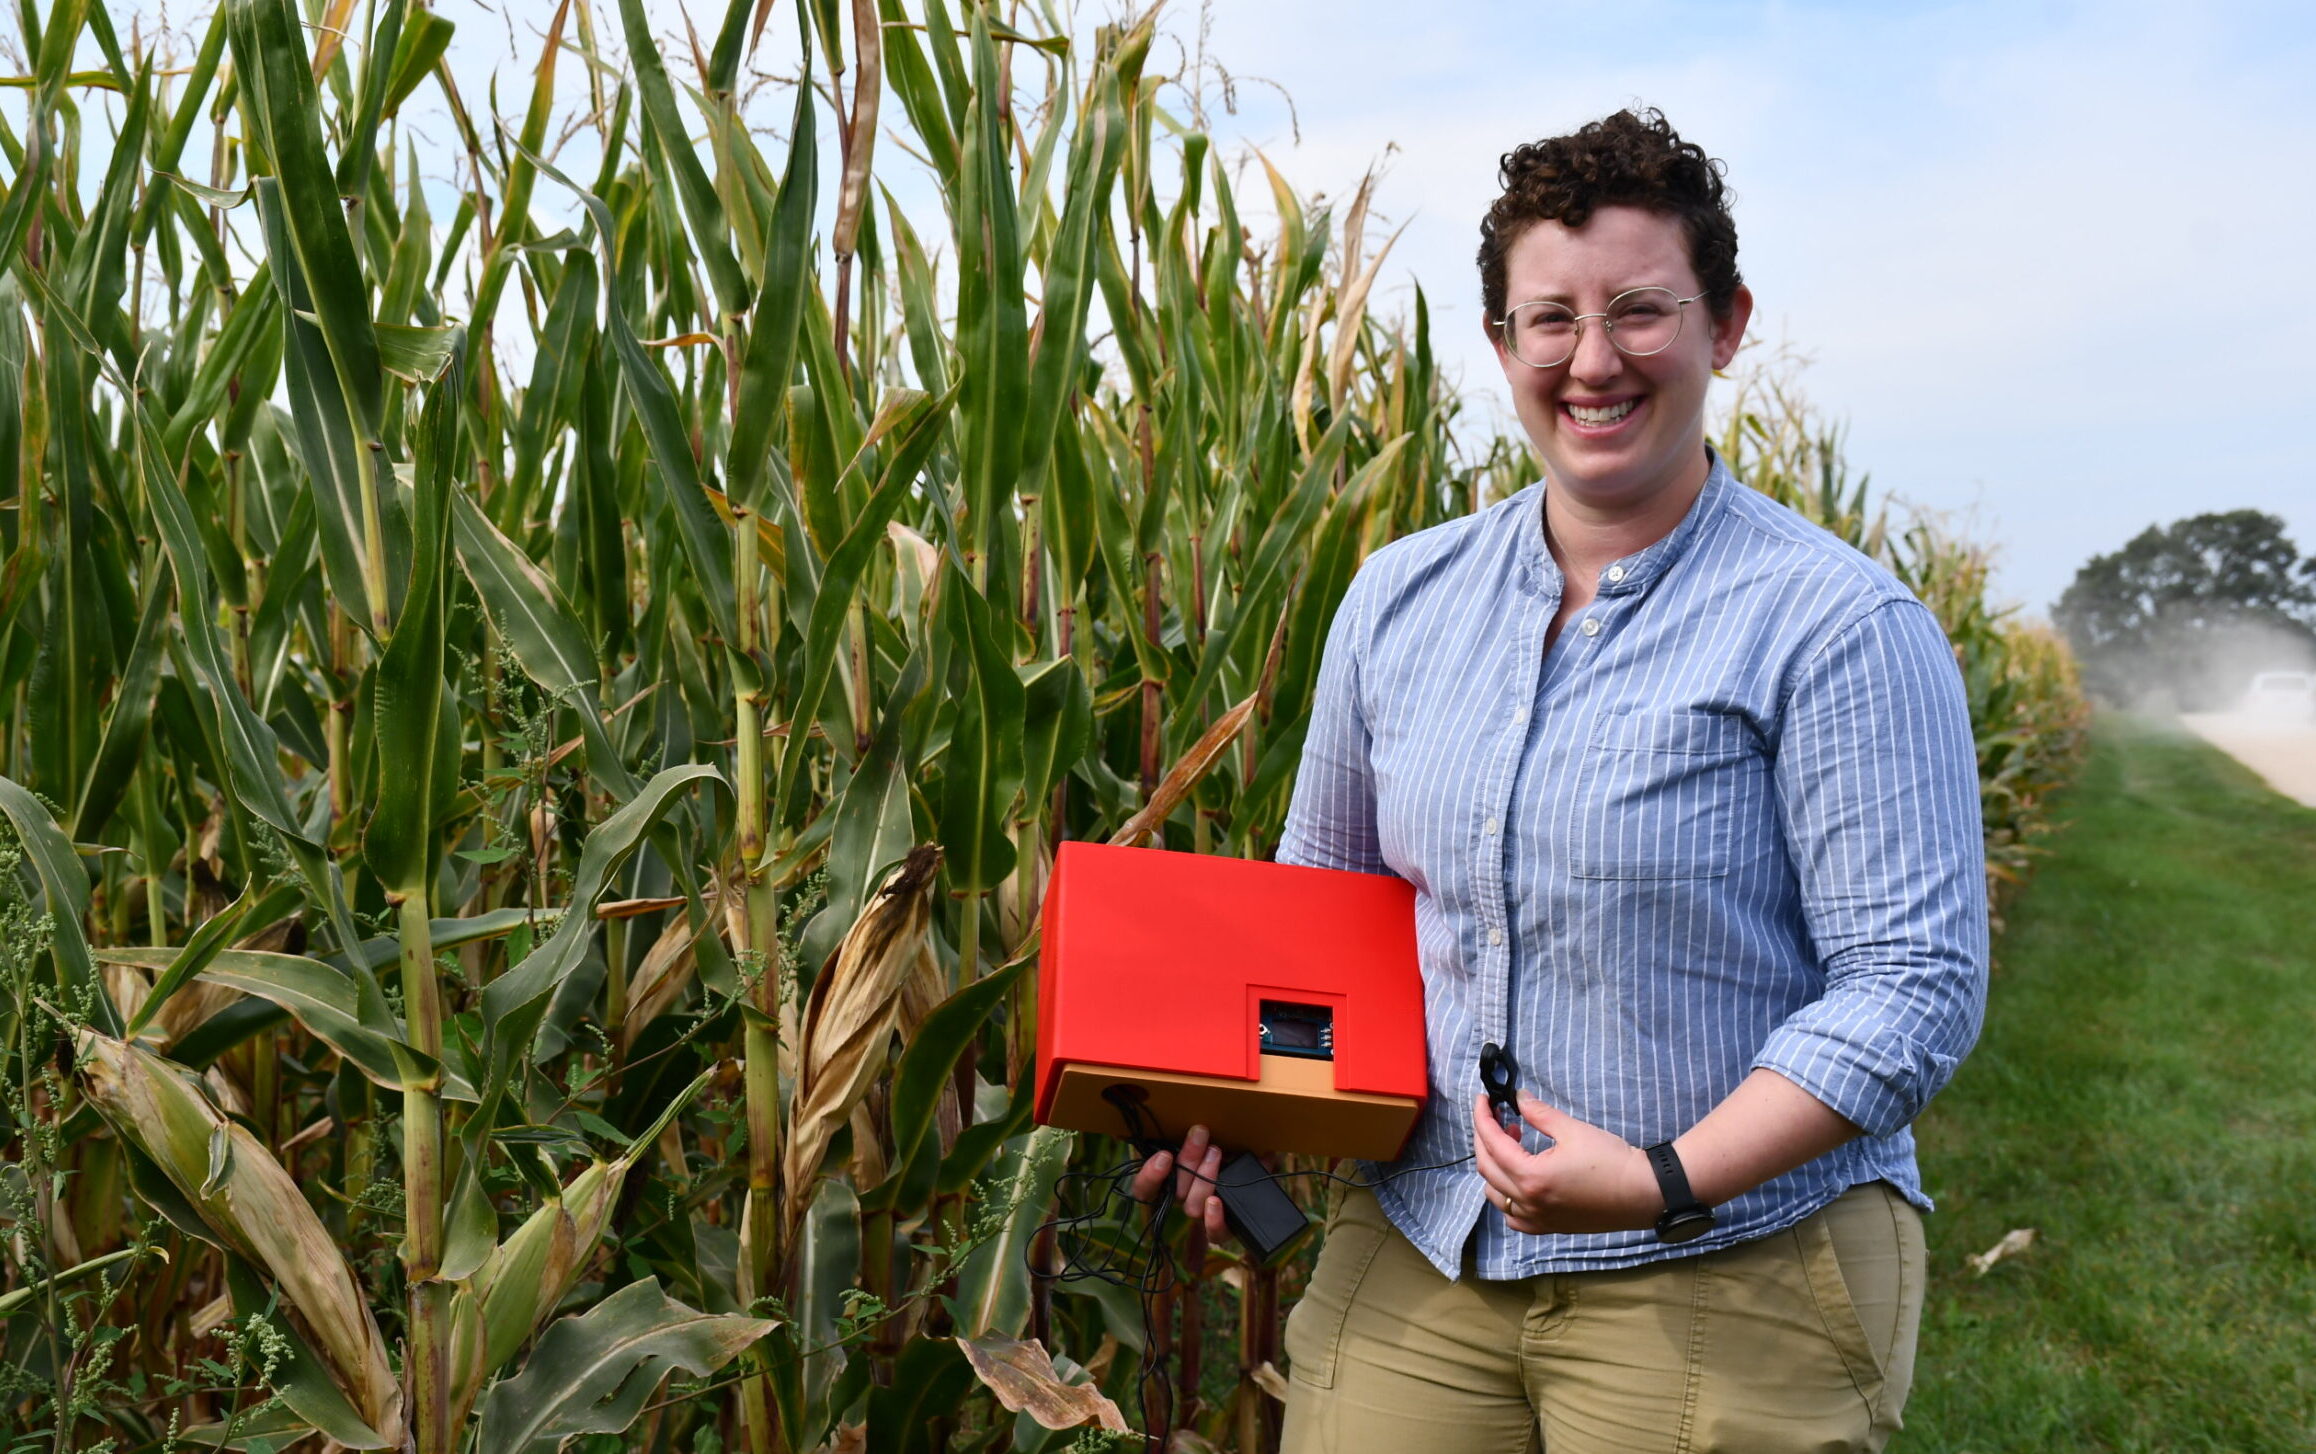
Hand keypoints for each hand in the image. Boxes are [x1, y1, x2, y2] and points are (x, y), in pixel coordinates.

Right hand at [1125, 1123, 1229, 1241]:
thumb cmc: (1229, 1158)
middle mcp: (1183, 1201)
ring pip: (1191, 1206)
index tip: (1164, 1155)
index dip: (1149, 1176)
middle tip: (1201, 1134)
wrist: (1255, 1193)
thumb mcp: (1214, 1144)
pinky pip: (1214, 1233)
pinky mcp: (1221, 1231)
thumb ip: (1203, 1137)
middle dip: (1188, 1160)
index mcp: (1172, 1182)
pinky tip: (1216, 1202)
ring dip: (1203, 1178)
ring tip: (1216, 1153)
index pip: (1145, 1189)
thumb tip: (1211, 1124)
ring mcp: (1202, 1217)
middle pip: (1175, 1190)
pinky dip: (1213, 1218)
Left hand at [1472, 1092, 1662, 1235]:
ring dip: (1494, 1166)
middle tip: (1496, 1116)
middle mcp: (1528, 1203)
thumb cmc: (1611, 1161)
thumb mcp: (1573, 1130)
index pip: (1493, 1144)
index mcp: (1531, 1177)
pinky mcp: (1550, 1227)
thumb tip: (1519, 1098)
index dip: (1483, 1118)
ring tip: (1514, 1143)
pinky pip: (1514, 1217)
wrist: (1642, 1193)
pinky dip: (1506, 1198)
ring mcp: (1538, 1219)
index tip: (1483, 1100)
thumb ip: (1540, 1113)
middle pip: (1487, 1167)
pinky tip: (1519, 1180)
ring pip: (1495, 1195)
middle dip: (1485, 1137)